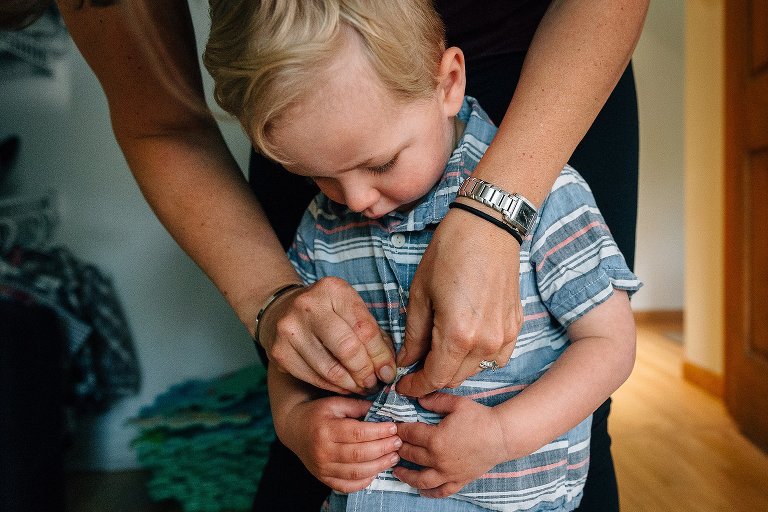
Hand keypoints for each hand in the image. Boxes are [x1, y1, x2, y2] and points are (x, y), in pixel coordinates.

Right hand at [260, 276, 396, 393]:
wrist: (282, 309)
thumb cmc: (327, 311)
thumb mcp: (351, 310)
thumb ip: (373, 336)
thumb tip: (387, 371)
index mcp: (332, 290)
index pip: (364, 329)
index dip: (380, 355)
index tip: (388, 372)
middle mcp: (307, 306)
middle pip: (347, 349)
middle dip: (365, 372)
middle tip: (373, 383)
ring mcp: (290, 329)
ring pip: (330, 369)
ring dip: (351, 384)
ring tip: (361, 387)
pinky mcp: (279, 352)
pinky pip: (313, 378)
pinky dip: (332, 387)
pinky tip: (342, 386)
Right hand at [274, 395, 401, 492]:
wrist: (294, 428)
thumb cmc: (317, 413)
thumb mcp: (335, 403)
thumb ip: (358, 406)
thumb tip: (383, 410)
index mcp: (325, 430)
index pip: (357, 433)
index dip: (378, 432)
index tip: (393, 428)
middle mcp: (322, 452)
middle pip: (359, 454)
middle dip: (383, 449)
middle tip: (398, 442)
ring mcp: (322, 468)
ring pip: (356, 472)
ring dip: (379, 466)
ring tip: (393, 456)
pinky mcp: (324, 479)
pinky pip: (348, 486)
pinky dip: (365, 481)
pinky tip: (376, 470)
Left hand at [393, 393, 506, 497]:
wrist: (502, 436)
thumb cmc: (480, 418)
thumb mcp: (456, 403)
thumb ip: (435, 401)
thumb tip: (418, 399)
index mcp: (435, 439)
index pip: (410, 434)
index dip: (399, 429)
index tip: (393, 427)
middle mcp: (438, 459)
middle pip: (411, 455)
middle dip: (399, 448)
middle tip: (393, 444)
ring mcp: (448, 473)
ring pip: (420, 479)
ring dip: (406, 475)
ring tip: (396, 470)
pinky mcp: (459, 480)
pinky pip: (441, 491)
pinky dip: (429, 492)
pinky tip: (421, 490)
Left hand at [397, 208, 522, 395]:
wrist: (487, 227)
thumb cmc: (449, 253)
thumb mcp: (420, 294)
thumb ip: (414, 335)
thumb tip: (406, 361)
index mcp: (457, 335)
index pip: (434, 378)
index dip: (416, 386)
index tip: (403, 385)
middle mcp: (485, 342)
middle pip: (454, 378)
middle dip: (432, 377)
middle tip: (414, 366)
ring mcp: (505, 336)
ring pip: (475, 370)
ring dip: (454, 368)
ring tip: (437, 352)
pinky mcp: (515, 326)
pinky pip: (495, 357)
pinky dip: (477, 358)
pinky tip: (463, 344)